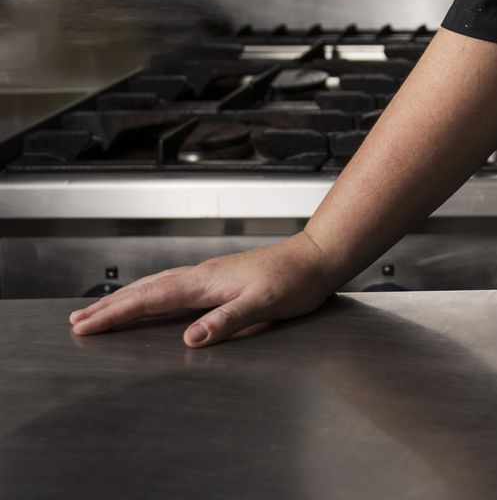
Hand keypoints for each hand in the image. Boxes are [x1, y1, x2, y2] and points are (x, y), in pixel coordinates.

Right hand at [66, 231, 341, 347]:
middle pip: (146, 290)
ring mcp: (210, 275)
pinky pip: (172, 285)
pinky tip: (149, 298)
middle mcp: (203, 275)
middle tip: (77, 322)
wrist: (318, 258)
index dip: (117, 313)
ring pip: (156, 285)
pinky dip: (150, 293)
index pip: (151, 298)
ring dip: (126, 299)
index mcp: (206, 282)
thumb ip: (227, 320)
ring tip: (100, 311)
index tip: (87, 326)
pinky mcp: (219, 278)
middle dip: (110, 307)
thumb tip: (191, 338)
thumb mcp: (264, 306)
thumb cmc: (296, 281)